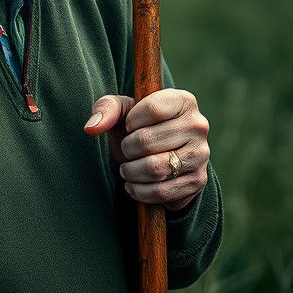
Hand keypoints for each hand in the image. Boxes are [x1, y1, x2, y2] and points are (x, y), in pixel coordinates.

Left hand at [84, 89, 209, 211]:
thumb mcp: (123, 111)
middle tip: (127, 150)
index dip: (131, 121)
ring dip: (131, 172)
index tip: (129, 126)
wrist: (162, 157)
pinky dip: (140, 191)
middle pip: (147, 140)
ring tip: (128, 168)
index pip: (152, 108)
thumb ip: (106, 108)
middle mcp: (198, 125)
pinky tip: (134, 185)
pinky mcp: (197, 181)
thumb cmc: (139, 127)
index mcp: (183, 100)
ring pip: (154, 168)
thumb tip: (91, 127)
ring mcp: (201, 154)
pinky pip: (161, 191)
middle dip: (127, 149)